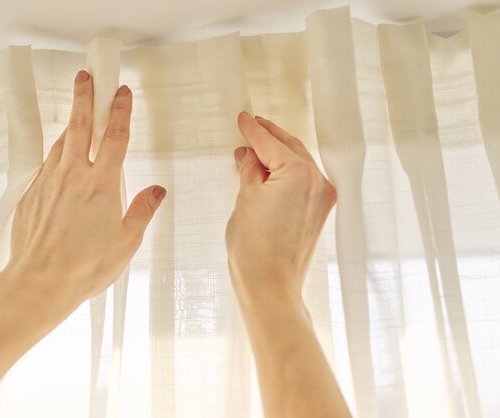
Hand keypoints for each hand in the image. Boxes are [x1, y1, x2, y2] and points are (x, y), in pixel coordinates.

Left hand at [6, 70, 165, 312]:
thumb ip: (142, 211)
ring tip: (75, 114)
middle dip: (84, 97)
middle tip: (85, 77)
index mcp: (101, 184)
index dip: (120, 111)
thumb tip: (156, 191)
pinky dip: (54, 156)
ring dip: (70, 125)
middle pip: (80, 126)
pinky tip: (58, 159)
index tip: (121, 92)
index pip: (115, 137)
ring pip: (60, 144)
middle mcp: (73, 176)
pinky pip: (45, 167)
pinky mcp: (31, 196)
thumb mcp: (126, 242)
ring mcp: (48, 183)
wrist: (39, 282)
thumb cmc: (85, 266)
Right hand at [226, 112, 335, 306]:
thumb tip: (248, 154)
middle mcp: (318, 182)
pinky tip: (271, 170)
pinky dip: (287, 172)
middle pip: (291, 148)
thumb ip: (249, 169)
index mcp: (300, 173)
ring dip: (280, 153)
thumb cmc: (254, 248)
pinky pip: (304, 182)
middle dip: (270, 137)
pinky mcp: (320, 212)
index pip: (271, 144)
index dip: (253, 130)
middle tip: (252, 126)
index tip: (243, 119)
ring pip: (300, 164)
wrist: (270, 286)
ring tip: (258, 147)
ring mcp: (322, 198)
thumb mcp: (245, 199)